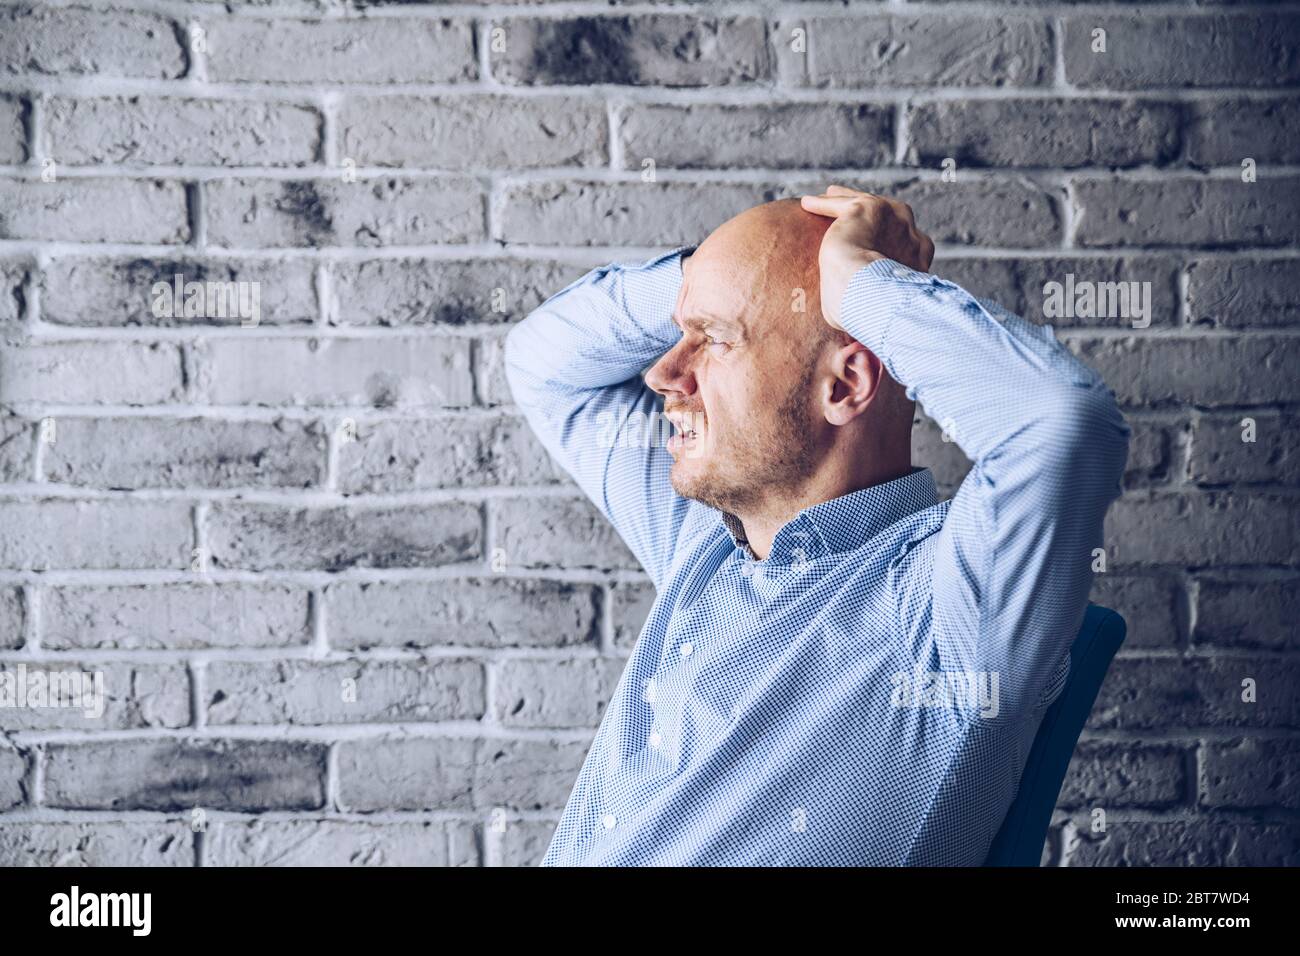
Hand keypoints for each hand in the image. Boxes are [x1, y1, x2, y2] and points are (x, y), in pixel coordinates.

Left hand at [800, 186, 934, 330]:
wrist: (868, 291)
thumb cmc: (871, 310)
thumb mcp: (880, 307)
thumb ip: (870, 306)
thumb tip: (850, 340)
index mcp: (918, 258)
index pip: (905, 245)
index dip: (889, 242)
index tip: (874, 244)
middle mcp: (910, 234)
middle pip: (888, 219)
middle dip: (873, 212)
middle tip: (854, 207)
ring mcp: (892, 218)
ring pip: (866, 204)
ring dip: (846, 198)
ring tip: (829, 194)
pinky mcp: (868, 208)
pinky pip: (842, 204)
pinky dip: (824, 204)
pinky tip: (807, 204)